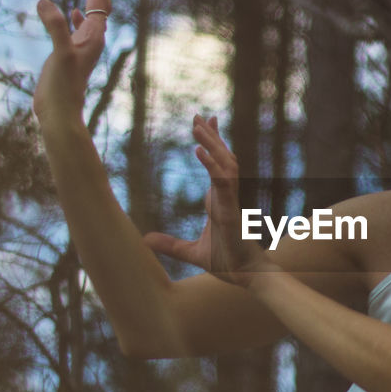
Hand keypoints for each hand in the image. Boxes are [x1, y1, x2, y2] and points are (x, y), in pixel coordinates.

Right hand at [34, 0, 111, 125]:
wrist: (60, 113)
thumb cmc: (62, 87)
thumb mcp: (59, 53)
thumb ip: (55, 27)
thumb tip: (44, 2)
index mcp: (94, 37)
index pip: (98, 1)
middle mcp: (92, 40)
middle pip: (101, 4)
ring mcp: (82, 47)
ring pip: (91, 14)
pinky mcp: (71, 55)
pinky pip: (79, 29)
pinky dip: (77, 16)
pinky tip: (73, 12)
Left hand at [143, 115, 274, 286]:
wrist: (246, 276)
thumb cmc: (228, 263)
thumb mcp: (192, 253)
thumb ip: (170, 245)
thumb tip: (144, 240)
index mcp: (218, 201)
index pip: (216, 165)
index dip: (212, 144)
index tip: (206, 124)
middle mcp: (225, 196)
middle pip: (222, 158)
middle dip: (212, 136)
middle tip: (199, 115)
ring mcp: (230, 200)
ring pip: (224, 163)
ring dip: (211, 143)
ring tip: (198, 124)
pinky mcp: (231, 209)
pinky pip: (222, 181)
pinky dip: (211, 164)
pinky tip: (198, 150)